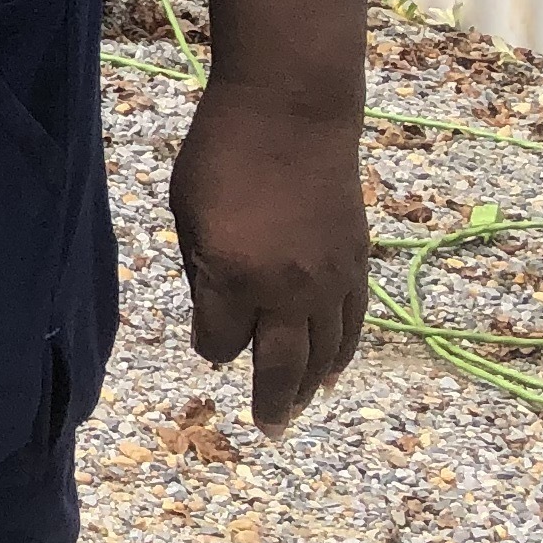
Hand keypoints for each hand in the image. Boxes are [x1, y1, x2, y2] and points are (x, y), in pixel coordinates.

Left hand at [169, 80, 369, 433]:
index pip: (221, 340)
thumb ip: (200, 268)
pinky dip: (342, 354)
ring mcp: (328, 280)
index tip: (206, 339)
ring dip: (310, 386)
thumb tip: (216, 311)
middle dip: (269, 400)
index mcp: (234, 275)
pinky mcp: (356, 264)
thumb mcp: (186, 209)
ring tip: (297, 411)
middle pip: (279, 365)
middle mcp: (287, 289)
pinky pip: (353, 325)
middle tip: (267, 430)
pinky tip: (331, 371)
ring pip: (324, 353)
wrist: (292, 111)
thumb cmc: (221, 152)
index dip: (210, 343)